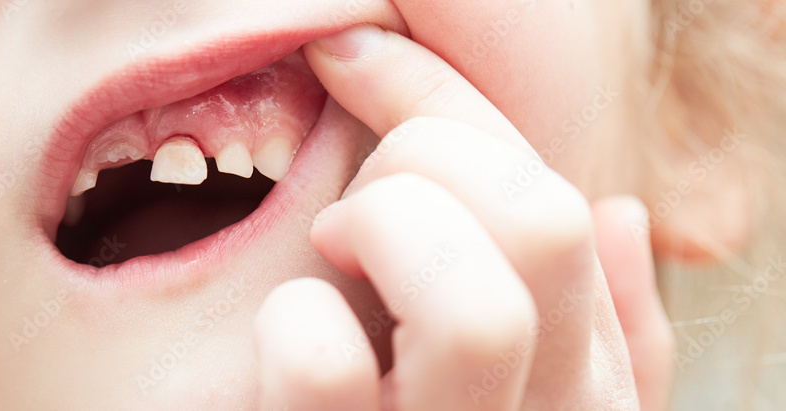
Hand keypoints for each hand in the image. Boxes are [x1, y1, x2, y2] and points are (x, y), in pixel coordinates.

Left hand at [254, 25, 673, 409]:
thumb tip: (620, 216)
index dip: (444, 98)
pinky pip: (326, 368)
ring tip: (328, 249)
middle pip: (547, 228)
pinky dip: (294, 321)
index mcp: (590, 387)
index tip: (353, 55)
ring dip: (380, 225)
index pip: (558, 205)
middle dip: (422, 155)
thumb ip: (598, 327)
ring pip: (474, 310)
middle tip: (348, 200)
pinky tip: (284, 335)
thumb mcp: (543, 394)